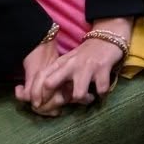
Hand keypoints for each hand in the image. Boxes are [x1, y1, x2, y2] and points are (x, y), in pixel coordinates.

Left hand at [15, 18, 130, 115]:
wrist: (108, 37)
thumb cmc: (86, 54)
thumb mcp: (69, 61)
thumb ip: (58, 76)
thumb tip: (46, 97)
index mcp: (61, 62)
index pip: (41, 77)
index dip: (36, 93)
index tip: (37, 105)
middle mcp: (71, 64)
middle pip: (50, 84)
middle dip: (53, 100)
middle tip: (62, 106)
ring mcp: (86, 67)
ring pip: (78, 94)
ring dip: (84, 100)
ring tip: (89, 98)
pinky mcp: (103, 69)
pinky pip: (101, 90)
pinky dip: (102, 94)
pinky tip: (102, 91)